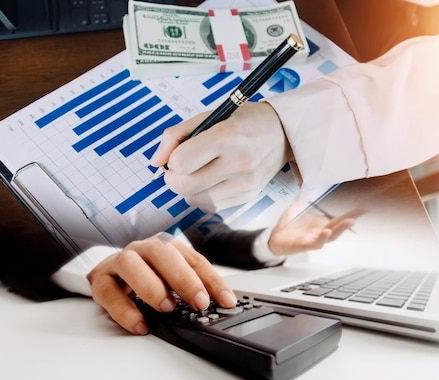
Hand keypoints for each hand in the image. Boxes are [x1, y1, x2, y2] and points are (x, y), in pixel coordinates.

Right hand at [88, 233, 236, 334]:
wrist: (108, 273)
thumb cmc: (146, 275)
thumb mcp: (172, 278)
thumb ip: (193, 288)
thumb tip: (220, 305)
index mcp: (166, 246)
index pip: (193, 259)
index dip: (212, 280)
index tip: (226, 300)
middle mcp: (143, 248)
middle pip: (163, 253)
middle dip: (184, 278)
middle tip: (199, 302)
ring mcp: (119, 261)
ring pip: (131, 264)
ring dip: (151, 286)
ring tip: (167, 308)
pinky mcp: (100, 280)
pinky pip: (108, 292)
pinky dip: (125, 310)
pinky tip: (140, 324)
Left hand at [150, 102, 291, 210]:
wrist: (283, 132)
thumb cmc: (242, 121)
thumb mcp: (209, 115)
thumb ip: (176, 136)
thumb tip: (155, 162)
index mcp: (226, 136)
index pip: (182, 162)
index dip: (172, 161)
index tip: (177, 155)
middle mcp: (238, 162)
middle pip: (185, 186)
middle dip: (173, 178)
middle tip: (179, 168)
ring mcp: (245, 183)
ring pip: (195, 200)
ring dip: (188, 189)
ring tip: (198, 172)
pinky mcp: (248, 196)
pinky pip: (211, 206)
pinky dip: (203, 196)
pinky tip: (211, 180)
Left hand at [268, 196, 366, 254]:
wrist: (275, 238)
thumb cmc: (288, 225)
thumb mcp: (296, 207)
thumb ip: (303, 196)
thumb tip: (307, 182)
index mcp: (321, 224)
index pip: (339, 219)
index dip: (351, 214)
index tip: (364, 209)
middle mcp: (320, 232)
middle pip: (338, 228)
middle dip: (349, 221)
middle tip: (359, 214)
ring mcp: (313, 240)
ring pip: (330, 237)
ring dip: (339, 230)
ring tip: (348, 222)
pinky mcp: (303, 246)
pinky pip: (314, 244)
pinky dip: (321, 239)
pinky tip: (325, 232)